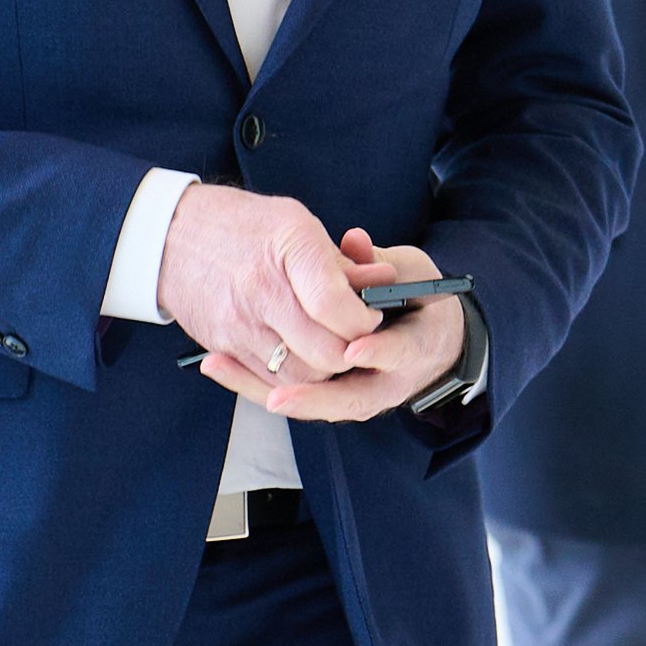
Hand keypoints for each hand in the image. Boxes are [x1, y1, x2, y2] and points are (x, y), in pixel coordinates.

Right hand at [158, 187, 437, 420]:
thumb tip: (385, 280)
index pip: (336, 307)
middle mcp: (261, 291)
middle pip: (324, 352)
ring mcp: (239, 324)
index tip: (371, 315)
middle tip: (356, 337)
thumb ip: (343, 260)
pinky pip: (268, 380)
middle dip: (351, 351)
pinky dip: (293, 376)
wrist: (172, 236)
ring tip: (330, 346)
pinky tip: (301, 354)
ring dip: (323, 370)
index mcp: (290, 249)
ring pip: (299, 375)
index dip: (364, 320)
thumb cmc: (242, 225)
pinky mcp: (224, 346)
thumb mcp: (299, 223)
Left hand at [202, 229, 467, 421]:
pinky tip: (216, 363)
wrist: (428, 339)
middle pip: (349, 400)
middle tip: (279, 394)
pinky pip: (290, 396)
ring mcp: (359, 396)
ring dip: (267, 389)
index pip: (400, 355)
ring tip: (224, 367)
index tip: (353, 350)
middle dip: (313, 397)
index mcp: (418, 346)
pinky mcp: (330, 397)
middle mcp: (389, 382)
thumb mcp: (413, 273)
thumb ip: (380, 261)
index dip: (379, 353)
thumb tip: (354, 242)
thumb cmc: (419, 301)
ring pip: (313, 404)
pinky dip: (252, 382)